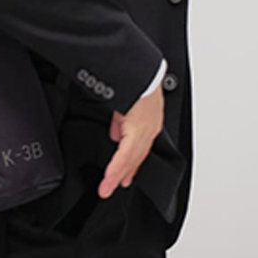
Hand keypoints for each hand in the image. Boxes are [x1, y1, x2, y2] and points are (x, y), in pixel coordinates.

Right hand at [98, 83, 163, 198]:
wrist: (141, 70)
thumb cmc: (136, 80)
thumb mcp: (126, 102)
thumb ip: (121, 121)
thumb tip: (117, 134)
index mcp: (149, 121)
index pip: (139, 148)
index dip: (130, 164)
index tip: (123, 176)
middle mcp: (150, 128)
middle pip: (136, 157)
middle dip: (122, 174)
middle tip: (111, 188)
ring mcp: (146, 129)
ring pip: (130, 159)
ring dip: (117, 175)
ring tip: (106, 188)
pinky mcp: (138, 129)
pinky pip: (125, 153)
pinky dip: (117, 166)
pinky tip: (110, 177)